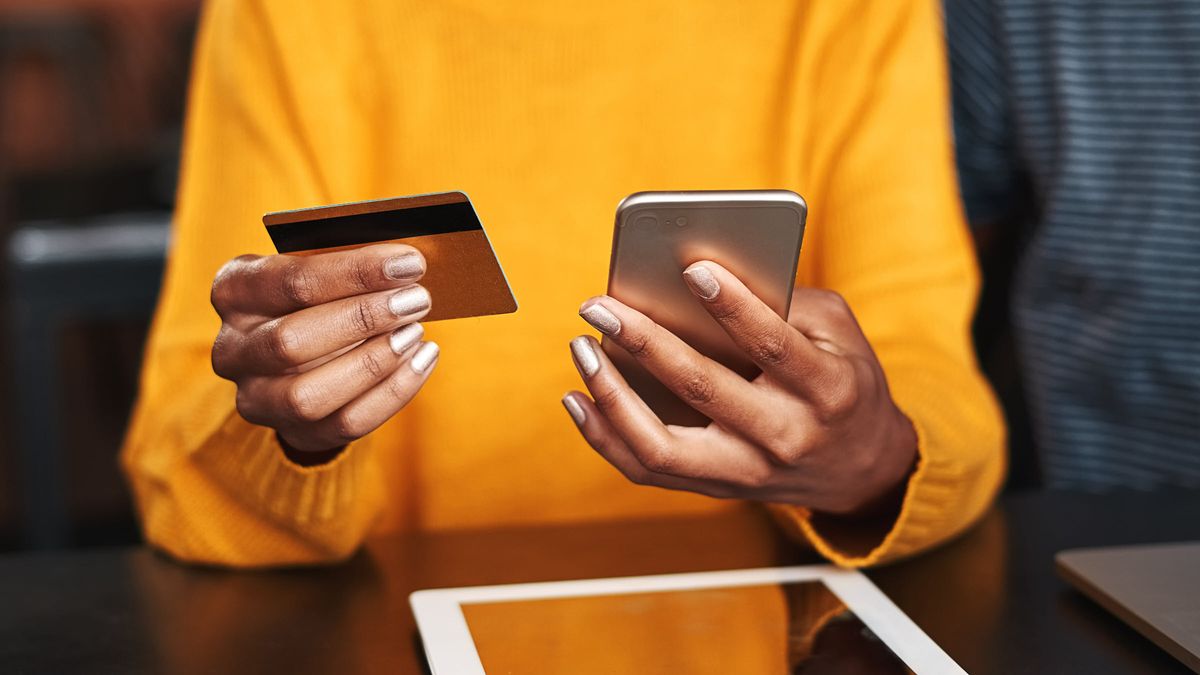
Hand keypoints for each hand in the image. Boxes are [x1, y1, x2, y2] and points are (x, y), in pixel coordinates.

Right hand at [211, 244, 439, 454]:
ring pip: (308, 396)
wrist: (306, 354)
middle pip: (291, 341)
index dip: (354, 272)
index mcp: (234, 290)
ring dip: (373, 363)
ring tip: (415, 332)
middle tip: (417, 299)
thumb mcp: (324, 269)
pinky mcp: (293, 432)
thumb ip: (353, 265)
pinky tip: (422, 359)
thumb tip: (408, 264)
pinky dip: (393, 392)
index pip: (290, 281)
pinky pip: (345, 424)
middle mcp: (232, 349)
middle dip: (362, 319)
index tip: (409, 264)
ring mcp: (256, 397)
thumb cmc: (321, 295)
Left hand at [563, 261, 916, 515]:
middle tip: (600, 307)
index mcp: (826, 390)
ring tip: (583, 350)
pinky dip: (605, 436)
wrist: (861, 469)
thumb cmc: (843, 379)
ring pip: (662, 447)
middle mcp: (784, 436)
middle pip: (702, 390)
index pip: (774, 346)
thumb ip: (783, 302)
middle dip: (644, 341)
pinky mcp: (716, 488)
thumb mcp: (838, 332)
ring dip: (611, 396)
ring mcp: (746, 471)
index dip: (733, 306)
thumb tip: (701, 278)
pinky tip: (579, 397)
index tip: (692, 268)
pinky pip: (648, 469)